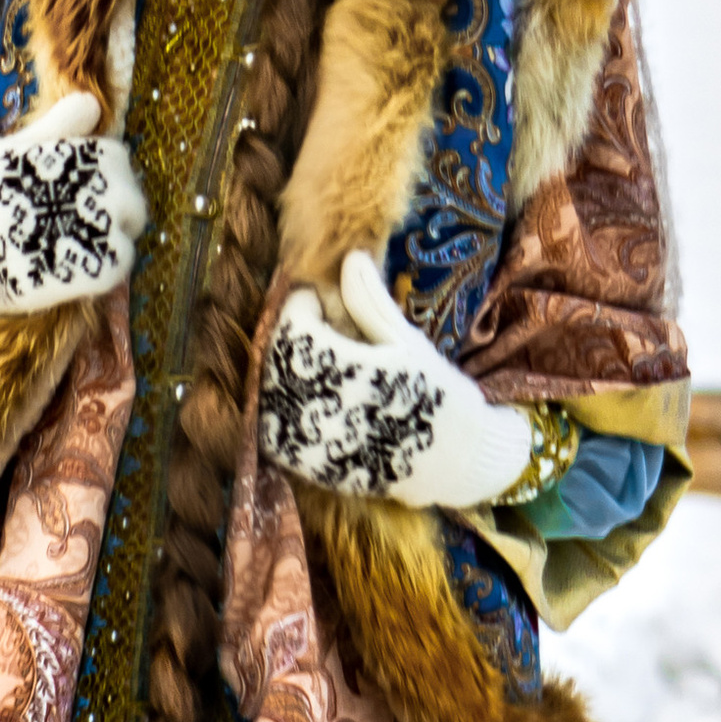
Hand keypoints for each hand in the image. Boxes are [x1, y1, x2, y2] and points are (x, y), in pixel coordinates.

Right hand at [0, 92, 147, 322]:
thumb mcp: (14, 152)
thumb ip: (56, 125)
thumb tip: (91, 101)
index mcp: (57, 159)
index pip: (113, 156)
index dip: (107, 170)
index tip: (87, 184)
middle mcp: (76, 192)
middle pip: (129, 192)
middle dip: (119, 202)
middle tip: (90, 215)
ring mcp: (87, 235)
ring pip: (131, 225)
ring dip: (118, 230)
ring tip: (88, 236)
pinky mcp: (92, 272)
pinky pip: (124, 260)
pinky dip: (114, 260)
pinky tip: (87, 259)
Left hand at [261, 251, 534, 508]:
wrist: (451, 463)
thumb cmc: (436, 395)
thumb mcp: (407, 342)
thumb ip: (369, 301)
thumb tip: (350, 257)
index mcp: (344, 369)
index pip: (294, 323)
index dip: (304, 305)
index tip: (323, 301)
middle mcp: (317, 406)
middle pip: (277, 354)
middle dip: (294, 335)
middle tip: (325, 331)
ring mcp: (306, 440)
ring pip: (270, 389)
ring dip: (288, 368)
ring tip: (323, 363)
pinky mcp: (303, 464)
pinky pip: (274, 424)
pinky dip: (286, 401)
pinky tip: (317, 394)